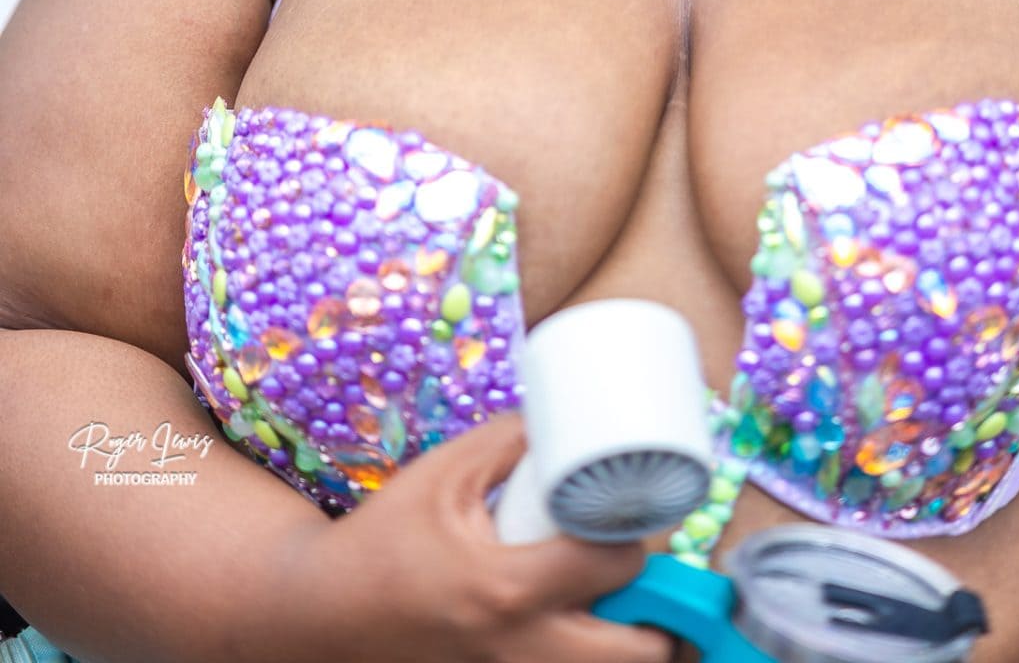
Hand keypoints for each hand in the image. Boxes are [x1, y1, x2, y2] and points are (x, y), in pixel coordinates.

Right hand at [278, 411, 678, 662]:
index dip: (634, 538)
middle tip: (642, 578)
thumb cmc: (385, 539)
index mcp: (506, 590)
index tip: (628, 517)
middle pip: (637, 657)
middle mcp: (517, 651)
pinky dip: (582, 658)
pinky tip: (575, 624)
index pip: (613, 568)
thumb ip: (512, 442)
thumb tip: (570, 416)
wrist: (324, 615)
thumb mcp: (445, 473)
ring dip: (624, 645)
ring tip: (616, 605)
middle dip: (658, 617)